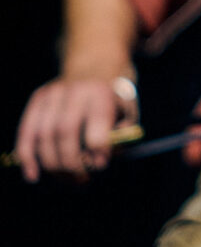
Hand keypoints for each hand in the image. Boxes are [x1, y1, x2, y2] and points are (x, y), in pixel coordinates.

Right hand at [15, 75, 137, 183]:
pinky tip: (33, 175)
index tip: (101, 165)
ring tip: (66, 179)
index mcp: (101, 92)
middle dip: (71, 162)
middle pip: (65, 131)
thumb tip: (101, 160)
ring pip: (43, 135)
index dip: (98, 148)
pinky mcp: (38, 99)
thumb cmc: (114, 100)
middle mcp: (75, 90)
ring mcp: (53, 93)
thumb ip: (120, 137)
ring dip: (52, 165)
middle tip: (81, 179)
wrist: (96, 67)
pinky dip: (27, 156)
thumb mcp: (127, 113)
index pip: (97, 122)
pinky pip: (27, 131)